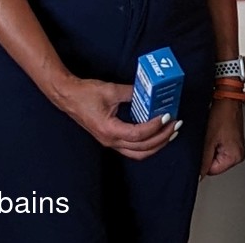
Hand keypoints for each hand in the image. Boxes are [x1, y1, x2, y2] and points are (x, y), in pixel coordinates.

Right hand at [55, 77, 179, 159]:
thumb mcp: (111, 90)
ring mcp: (110, 142)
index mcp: (110, 130)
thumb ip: (132, 91)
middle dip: (162, 138)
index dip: (155, 127)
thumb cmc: (86, 94)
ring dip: (157, 145)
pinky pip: (133, 149)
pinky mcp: (111, 139)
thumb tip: (149, 90)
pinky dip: (147, 145)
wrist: (68, 97)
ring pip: (138, 153)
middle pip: (142, 149)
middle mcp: (111, 141)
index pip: (138, 135)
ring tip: (171, 132)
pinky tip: (156, 134)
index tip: (167, 116)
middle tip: (176, 125)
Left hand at [200, 98, 244, 177]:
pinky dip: (214, 141)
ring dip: (210, 147)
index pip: (212, 170)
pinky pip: (219, 147)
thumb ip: (203, 160)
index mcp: (235, 157)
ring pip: (215, 155)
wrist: (227, 97)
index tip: (201, 148)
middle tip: (208, 138)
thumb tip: (198, 175)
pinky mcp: (233, 141)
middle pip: (214, 164)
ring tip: (212, 133)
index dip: (203, 160)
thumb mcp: (209, 139)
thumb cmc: (222, 113)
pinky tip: (214, 132)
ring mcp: (236, 147)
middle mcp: (238, 154)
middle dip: (207, 153)